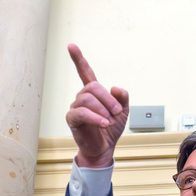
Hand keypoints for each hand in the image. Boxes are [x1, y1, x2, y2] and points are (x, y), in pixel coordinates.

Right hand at [65, 44, 128, 167]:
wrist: (104, 148)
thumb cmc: (110, 129)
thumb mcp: (124, 111)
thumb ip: (123, 97)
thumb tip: (115, 88)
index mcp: (93, 93)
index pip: (85, 72)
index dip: (78, 59)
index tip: (71, 46)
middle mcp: (82, 97)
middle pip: (93, 86)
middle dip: (108, 98)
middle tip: (117, 111)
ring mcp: (76, 107)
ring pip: (87, 98)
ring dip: (103, 109)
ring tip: (110, 120)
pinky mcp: (72, 119)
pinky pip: (82, 112)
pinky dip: (95, 117)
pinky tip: (104, 123)